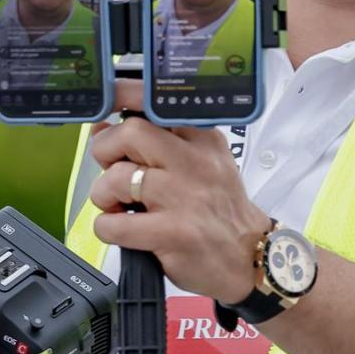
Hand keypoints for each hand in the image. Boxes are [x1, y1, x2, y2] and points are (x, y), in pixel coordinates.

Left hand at [86, 79, 272, 303]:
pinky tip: (122, 230)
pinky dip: (107, 227)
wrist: (250, 256)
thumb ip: (159, 143)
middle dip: (106, 149)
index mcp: (202, 139)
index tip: (104, 109)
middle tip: (111, 169)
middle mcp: (195, 162)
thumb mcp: (203, 163)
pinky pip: (115, 224)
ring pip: (118, 178)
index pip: (157, 101)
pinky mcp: (174, 233)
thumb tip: (104, 128)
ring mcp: (184, 198)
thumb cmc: (219, 210)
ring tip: (117, 206)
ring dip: (104, 195)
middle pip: (132, 133)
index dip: (121, 96)